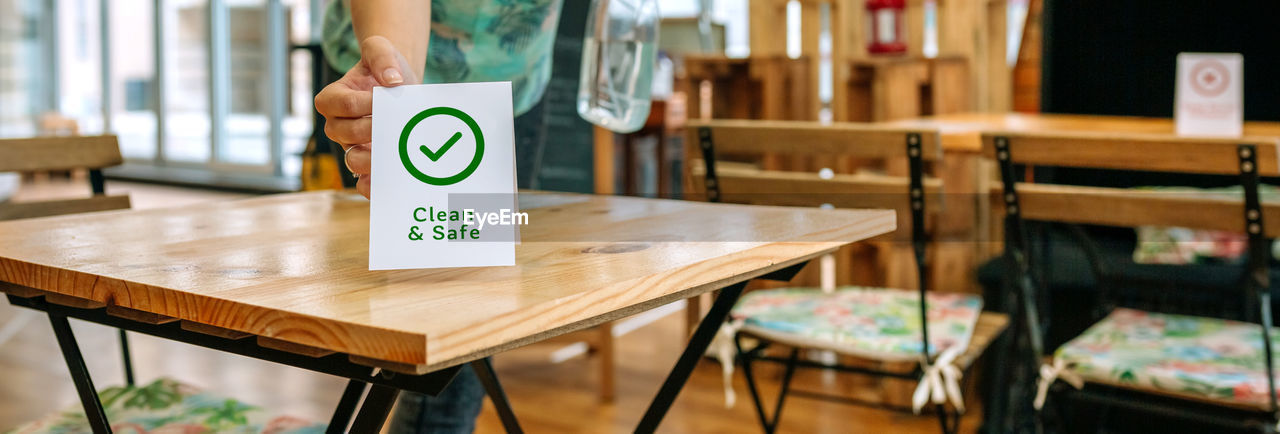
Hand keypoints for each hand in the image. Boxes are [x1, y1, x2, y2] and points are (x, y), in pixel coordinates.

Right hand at [315, 36, 417, 197]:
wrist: (402, 88)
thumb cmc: (387, 68)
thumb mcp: (381, 49)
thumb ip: (381, 55)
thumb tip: (392, 81)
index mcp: (332, 99)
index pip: (341, 104)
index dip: (364, 103)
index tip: (386, 96)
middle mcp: (337, 126)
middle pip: (345, 133)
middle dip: (372, 129)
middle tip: (395, 123)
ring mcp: (352, 147)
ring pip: (352, 160)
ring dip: (374, 158)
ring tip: (396, 151)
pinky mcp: (369, 164)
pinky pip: (363, 182)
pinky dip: (374, 185)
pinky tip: (392, 180)